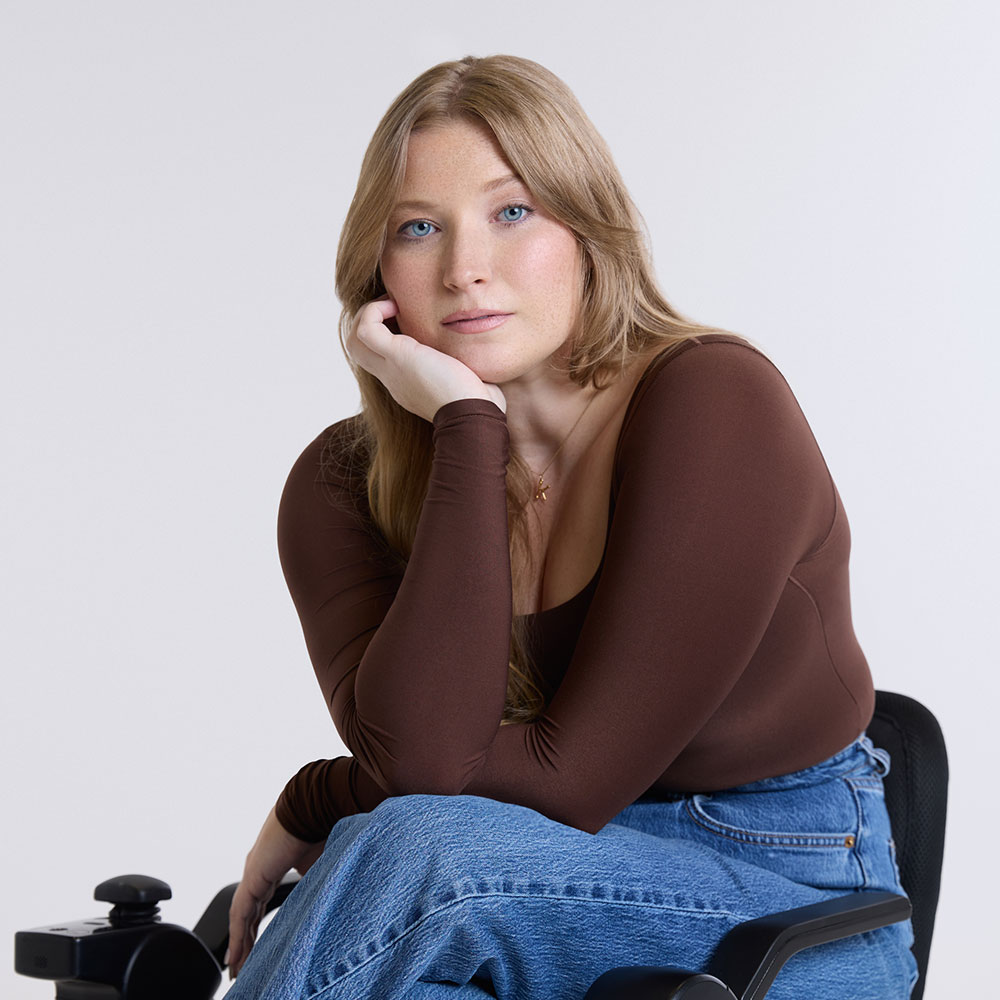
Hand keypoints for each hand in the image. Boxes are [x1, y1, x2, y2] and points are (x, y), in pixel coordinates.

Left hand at [227, 806, 324, 978]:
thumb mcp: (322, 863)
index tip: (259, 943)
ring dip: (240, 944)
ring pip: (242, 918)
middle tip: (244, 964)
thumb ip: (317, 884)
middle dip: (247, 939)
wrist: (314, 805)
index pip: (262, 901)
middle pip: (249, 913)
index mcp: (274, 864)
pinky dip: (238, 937)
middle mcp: (260, 869)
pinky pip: (241, 915)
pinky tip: (236, 957)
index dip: (259, 924)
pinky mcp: (253, 877)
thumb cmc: (322, 824)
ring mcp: (254, 873)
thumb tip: (326, 903)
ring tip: (237, 969)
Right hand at [346, 297, 506, 420]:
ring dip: (368, 315)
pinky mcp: (398, 356)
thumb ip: (466, 368)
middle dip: (370, 322)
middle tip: (395, 307)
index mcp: (408, 384)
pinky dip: (375, 311)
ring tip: (393, 305)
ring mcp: (392, 368)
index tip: (408, 318)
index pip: (381, 358)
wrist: (473, 417)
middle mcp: (394, 377)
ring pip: (354, 340)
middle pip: (358, 350)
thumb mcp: (467, 381)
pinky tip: (397, 306)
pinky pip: (366, 328)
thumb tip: (484, 358)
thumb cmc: (479, 405)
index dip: (386, 333)